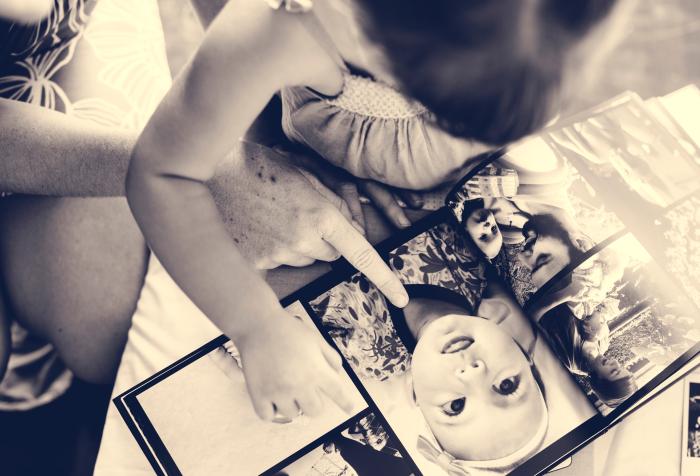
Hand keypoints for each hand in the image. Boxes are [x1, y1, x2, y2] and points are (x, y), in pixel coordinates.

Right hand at [209, 141, 407, 305]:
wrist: (202, 177)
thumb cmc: (255, 166)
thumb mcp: (301, 171)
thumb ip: (333, 197)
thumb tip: (353, 224)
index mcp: (321, 214)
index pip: (362, 253)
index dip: (385, 278)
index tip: (401, 297)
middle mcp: (303, 239)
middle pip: (332, 253)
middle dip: (328, 239)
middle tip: (302, 213)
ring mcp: (278, 255)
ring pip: (306, 258)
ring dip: (300, 243)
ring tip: (274, 215)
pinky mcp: (256, 265)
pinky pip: (279, 264)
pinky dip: (274, 250)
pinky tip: (258, 229)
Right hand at [236, 311, 354, 420]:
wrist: (259, 325)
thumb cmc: (289, 330)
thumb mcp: (316, 340)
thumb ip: (331, 357)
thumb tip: (337, 374)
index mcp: (316, 371)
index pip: (337, 393)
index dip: (345, 403)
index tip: (349, 409)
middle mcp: (300, 385)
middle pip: (315, 411)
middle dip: (313, 403)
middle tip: (305, 392)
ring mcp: (278, 392)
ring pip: (292, 414)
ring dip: (292, 405)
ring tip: (285, 388)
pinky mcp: (259, 395)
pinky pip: (268, 416)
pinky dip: (271, 411)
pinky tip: (272, 399)